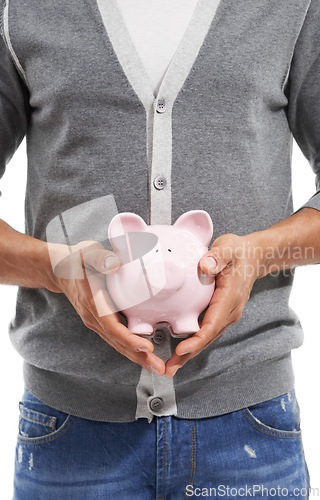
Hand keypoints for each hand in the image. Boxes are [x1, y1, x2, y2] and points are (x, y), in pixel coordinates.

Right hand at [47, 241, 165, 375]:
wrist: (59, 269)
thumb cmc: (77, 260)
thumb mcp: (88, 253)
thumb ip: (101, 258)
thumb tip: (114, 264)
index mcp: (93, 303)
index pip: (112, 327)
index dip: (129, 339)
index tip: (147, 346)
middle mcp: (94, 318)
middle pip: (117, 342)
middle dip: (139, 357)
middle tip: (160, 369)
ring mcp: (96, 322)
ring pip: (117, 344)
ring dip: (137, 357)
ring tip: (157, 367)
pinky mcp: (100, 321)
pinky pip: (116, 339)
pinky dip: (131, 349)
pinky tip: (145, 354)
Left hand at [165, 233, 261, 376]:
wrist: (253, 257)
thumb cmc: (239, 252)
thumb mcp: (229, 248)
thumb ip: (218, 256)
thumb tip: (206, 265)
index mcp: (229, 299)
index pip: (212, 324)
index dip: (196, 340)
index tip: (181, 350)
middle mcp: (229, 312)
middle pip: (207, 338)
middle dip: (188, 355)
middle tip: (168, 369)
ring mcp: (225, 315)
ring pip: (206, 338)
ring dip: (189, 353)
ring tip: (170, 366)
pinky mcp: (220, 314)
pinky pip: (206, 332)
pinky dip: (193, 343)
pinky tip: (179, 350)